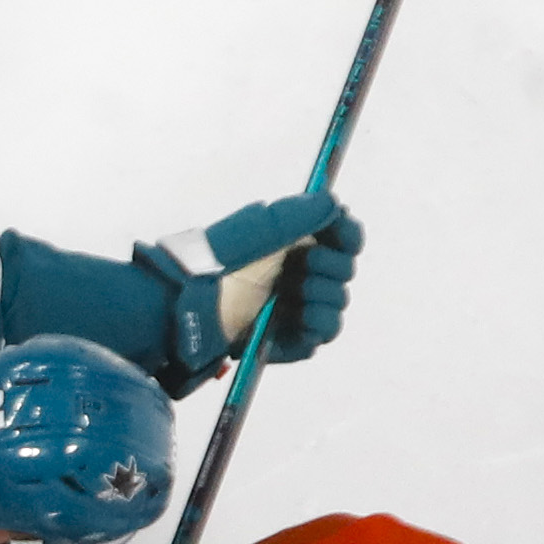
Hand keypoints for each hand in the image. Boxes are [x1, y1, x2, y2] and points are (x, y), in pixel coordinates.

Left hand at [138, 192, 361, 384]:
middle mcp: (298, 273)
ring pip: (337, 303)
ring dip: (324, 297)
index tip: (343, 238)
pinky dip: (319, 325)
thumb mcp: (261, 229)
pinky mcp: (291, 339)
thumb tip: (334, 204)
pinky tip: (302, 318)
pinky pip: (324, 334)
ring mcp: (295, 308)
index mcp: (294, 242)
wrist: (196, 309)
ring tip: (296, 297)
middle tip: (303, 270)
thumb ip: (300, 213)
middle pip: (344, 271)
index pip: (341, 236)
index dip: (348, 236)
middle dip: (331, 269)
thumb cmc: (222, 264)